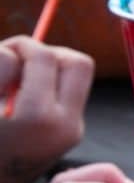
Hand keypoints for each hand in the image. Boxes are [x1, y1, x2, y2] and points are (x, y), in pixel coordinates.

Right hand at [0, 36, 93, 182]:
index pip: (44, 57)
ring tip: (15, 82)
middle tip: (15, 64)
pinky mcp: (71, 134)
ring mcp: (72, 131)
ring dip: (47, 68)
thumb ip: (0, 70)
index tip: (3, 58)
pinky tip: (22, 98)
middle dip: (46, 54)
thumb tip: (13, 53)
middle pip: (77, 63)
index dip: (19, 48)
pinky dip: (47, 85)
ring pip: (76, 76)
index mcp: (38, 118)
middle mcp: (65, 126)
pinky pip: (68, 93)